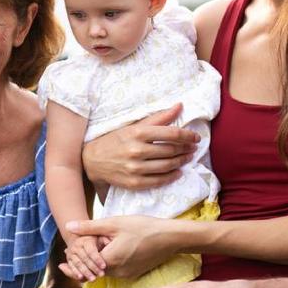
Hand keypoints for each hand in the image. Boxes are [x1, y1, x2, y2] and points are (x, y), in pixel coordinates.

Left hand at [63, 215, 198, 279]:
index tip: (64, 257)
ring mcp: (126, 275)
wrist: (171, 238)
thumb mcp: (114, 223)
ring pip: (104, 270)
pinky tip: (110, 249)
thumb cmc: (143, 228)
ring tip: (92, 248)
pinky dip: (108, 263)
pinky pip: (115, 270)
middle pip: (93, 270)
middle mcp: (117, 273)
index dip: (75, 259)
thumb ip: (90, 227)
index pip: (85, 265)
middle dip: (84, 262)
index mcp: (109, 261)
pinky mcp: (134, 273)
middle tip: (71, 255)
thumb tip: (68, 227)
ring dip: (97, 261)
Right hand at [63, 234, 105, 282]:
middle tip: (102, 275)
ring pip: (78, 264)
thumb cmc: (95, 240)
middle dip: (93, 267)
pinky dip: (76, 273)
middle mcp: (77, 246)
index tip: (104, 266)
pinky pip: (72, 267)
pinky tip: (81, 278)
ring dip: (85, 272)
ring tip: (93, 279)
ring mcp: (71, 253)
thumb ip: (105, 240)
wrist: (81, 241)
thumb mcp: (100, 238)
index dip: (97, 259)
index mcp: (85, 240)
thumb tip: (108, 242)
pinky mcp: (69, 259)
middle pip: (85, 258)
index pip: (91, 251)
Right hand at [81, 105, 199, 190]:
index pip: (171, 134)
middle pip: (171, 150)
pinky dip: (172, 177)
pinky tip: (177, 172)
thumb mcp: (134, 125)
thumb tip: (180, 106)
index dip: (187, 135)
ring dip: (181, 162)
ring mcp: (135, 168)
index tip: (196, 137)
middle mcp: (137, 151)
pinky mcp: (133, 182)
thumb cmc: (115, 140)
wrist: (92, 160)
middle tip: (193, 148)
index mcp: (138, 133)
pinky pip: (159, 181)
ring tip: (187, 158)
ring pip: (167, 166)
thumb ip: (158, 117)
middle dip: (186, 149)